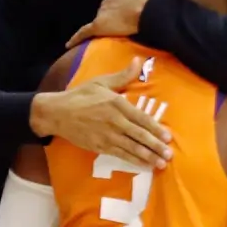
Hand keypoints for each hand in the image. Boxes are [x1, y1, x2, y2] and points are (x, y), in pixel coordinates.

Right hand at [31, 57, 172, 167]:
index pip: (141, 118)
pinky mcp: (100, 146)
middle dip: (155, 146)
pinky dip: (133, 161)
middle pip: (139, 135)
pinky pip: (120, 155)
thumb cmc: (81, 95)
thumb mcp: (102, 82)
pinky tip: (144, 165)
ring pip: (131, 148)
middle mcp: (114, 121)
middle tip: (169, 154)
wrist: (57, 113)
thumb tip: (139, 60)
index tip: (168, 136)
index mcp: (116, 104)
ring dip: (147, 157)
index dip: (155, 128)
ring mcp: (107, 136)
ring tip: (161, 163)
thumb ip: (123, 75)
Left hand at [66, 0, 155, 47]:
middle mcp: (109, 0)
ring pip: (97, 20)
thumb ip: (147, 6)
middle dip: (109, 17)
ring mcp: (102, 13)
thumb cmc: (153, 4)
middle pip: (105, 10)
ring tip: (104, 36)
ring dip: (101, 26)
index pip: (116, 2)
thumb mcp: (151, 2)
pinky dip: (76, 39)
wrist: (146, 9)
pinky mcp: (97, 26)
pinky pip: (83, 32)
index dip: (119, 11)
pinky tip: (69, 45)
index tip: (122, 17)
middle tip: (116, 28)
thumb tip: (156, 11)